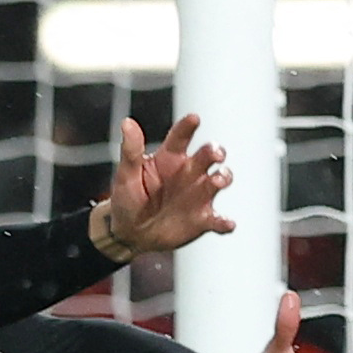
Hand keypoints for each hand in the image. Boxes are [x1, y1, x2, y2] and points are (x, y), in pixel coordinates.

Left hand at [95, 115, 235, 259]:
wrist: (131, 233)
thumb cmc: (128, 199)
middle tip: (214, 154)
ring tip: (217, 180)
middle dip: (214, 151)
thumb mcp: (126, 174)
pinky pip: (218, 220)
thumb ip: (131, 150)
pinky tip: (226, 224)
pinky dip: (225, 222)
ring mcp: (198, 194)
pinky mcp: (202, 219)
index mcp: (170, 158)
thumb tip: (127, 123)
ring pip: (219, 180)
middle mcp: (189, 172)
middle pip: (207, 155)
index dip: (187, 127)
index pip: (180, 137)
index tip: (194, 119)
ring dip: (223, 178)